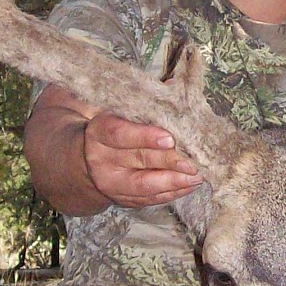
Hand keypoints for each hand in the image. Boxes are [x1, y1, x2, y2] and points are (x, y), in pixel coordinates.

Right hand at [80, 110, 203, 207]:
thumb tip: (174, 85)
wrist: (89, 161)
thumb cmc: (113, 129)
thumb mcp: (119, 113)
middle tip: (193, 162)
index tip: (170, 139)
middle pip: (138, 160)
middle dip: (169, 162)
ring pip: (145, 185)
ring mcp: (111, 183)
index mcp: (99, 132)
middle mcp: (101, 159)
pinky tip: (190, 184)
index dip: (145, 136)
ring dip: (174, 182)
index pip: (120, 134)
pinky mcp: (123, 199)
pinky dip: (172, 193)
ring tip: (197, 176)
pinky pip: (150, 199)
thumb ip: (146, 102)